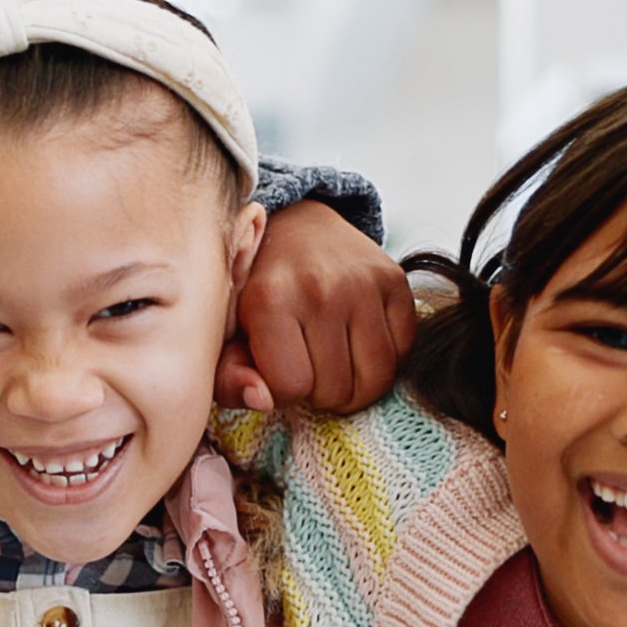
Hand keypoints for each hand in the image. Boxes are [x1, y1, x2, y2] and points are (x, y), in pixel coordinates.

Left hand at [222, 204, 412, 413]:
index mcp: (269, 300)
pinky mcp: (395, 280)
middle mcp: (321, 288)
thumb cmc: (254, 287)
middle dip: (319, 393)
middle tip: (308, 369)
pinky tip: (358, 347)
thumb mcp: (224, 330)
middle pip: (336, 389)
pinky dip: (383, 362)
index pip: (290, 386)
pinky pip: (403, 352)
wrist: (295, 224)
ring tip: (334, 367)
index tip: (279, 372)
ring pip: (376, 379)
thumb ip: (228, 377)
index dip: (283, 392)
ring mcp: (364, 283)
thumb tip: (263, 402)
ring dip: (355, 388)